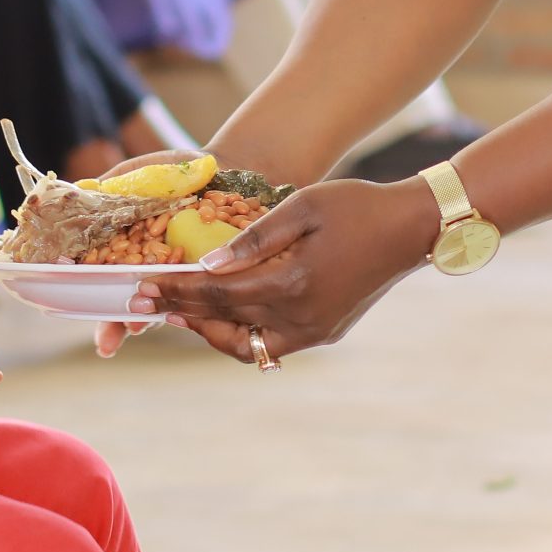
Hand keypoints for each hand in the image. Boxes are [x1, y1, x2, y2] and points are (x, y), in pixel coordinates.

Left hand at [133, 178, 438, 362]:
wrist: (410, 229)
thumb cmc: (356, 206)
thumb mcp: (303, 206)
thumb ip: (254, 238)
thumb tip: (208, 265)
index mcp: (292, 284)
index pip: (217, 293)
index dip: (176, 289)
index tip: (142, 287)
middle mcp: (302, 318)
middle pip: (225, 323)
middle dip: (182, 311)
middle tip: (144, 303)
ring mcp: (315, 331)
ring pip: (247, 346)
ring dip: (212, 331)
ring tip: (181, 311)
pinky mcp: (325, 332)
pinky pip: (273, 343)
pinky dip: (244, 333)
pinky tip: (225, 315)